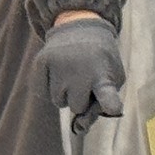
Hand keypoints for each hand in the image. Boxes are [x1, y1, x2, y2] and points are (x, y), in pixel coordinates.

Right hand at [32, 16, 124, 130]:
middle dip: (80, 99)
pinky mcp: (42, 62)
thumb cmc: (101, 60)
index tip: (113, 107)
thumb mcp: (113, 77)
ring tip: (73, 72)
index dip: (109, 102)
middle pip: (76, 107)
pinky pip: (42, 92)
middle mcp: (80, 70)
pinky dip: (49, 86)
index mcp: (103, 74)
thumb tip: (80, 128)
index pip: (107, 93)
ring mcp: (59, 65)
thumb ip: (101, 104)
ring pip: (58, 101)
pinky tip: (59, 71)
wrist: (80, 26)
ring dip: (65, 93)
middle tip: (85, 80)